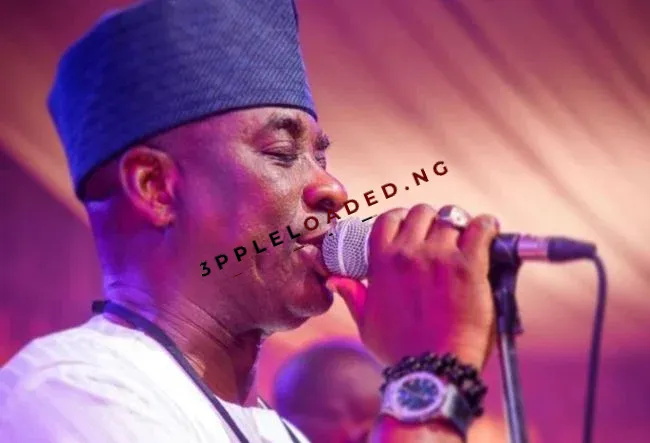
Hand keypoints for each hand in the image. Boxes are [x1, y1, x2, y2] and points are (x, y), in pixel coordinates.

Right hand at [326, 204, 499, 369]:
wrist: (433, 370)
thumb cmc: (399, 351)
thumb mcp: (367, 324)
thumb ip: (353, 297)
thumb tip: (336, 280)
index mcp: (382, 262)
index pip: (389, 219)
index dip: (402, 218)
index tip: (413, 228)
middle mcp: (408, 253)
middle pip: (422, 213)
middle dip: (432, 220)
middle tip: (442, 236)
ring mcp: (439, 257)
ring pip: (452, 218)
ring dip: (460, 225)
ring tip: (468, 237)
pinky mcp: (469, 266)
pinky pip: (481, 227)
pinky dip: (486, 225)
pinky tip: (489, 231)